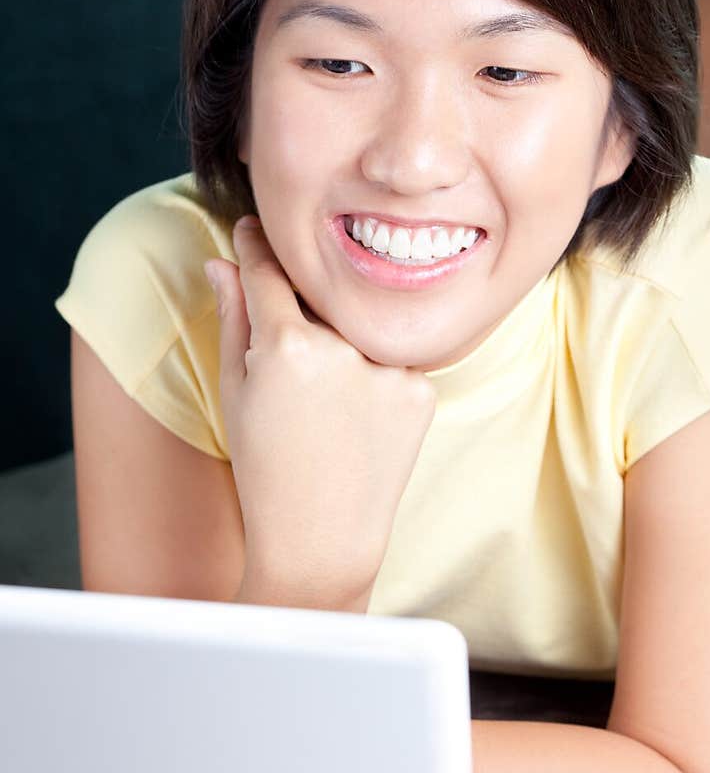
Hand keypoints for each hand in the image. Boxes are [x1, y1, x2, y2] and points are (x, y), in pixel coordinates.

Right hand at [204, 214, 436, 604]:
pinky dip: (373, 380)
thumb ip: (235, 318)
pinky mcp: (422, 391)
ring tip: (322, 409)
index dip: (257, 249)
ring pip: (358, 330)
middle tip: (290, 352)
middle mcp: (343, 349)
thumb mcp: (236, 391)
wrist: (322, 539)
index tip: (253, 232)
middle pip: (319, 298)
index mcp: (286, 346)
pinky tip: (355, 424)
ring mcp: (389, 370)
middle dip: (302, 306)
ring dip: (341, 346)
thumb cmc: (266, 468)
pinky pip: (392, 362)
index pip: (269, 271)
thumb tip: (224, 261)